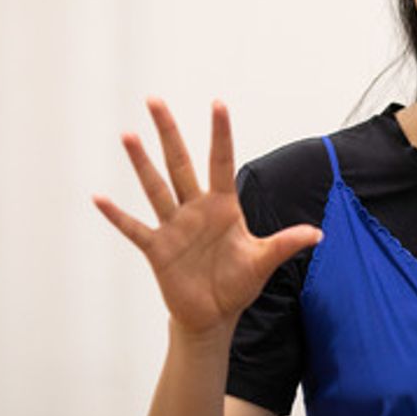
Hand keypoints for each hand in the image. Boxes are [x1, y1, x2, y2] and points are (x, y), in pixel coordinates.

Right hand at [94, 99, 321, 337]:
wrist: (213, 315)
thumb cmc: (238, 283)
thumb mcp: (264, 261)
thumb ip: (286, 243)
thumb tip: (317, 234)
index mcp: (223, 206)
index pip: (221, 162)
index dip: (220, 134)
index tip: (217, 103)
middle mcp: (195, 209)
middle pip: (179, 163)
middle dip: (169, 132)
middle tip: (155, 100)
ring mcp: (174, 226)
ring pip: (155, 187)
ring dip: (141, 163)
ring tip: (128, 135)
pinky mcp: (157, 248)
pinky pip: (134, 228)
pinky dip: (117, 215)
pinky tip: (99, 198)